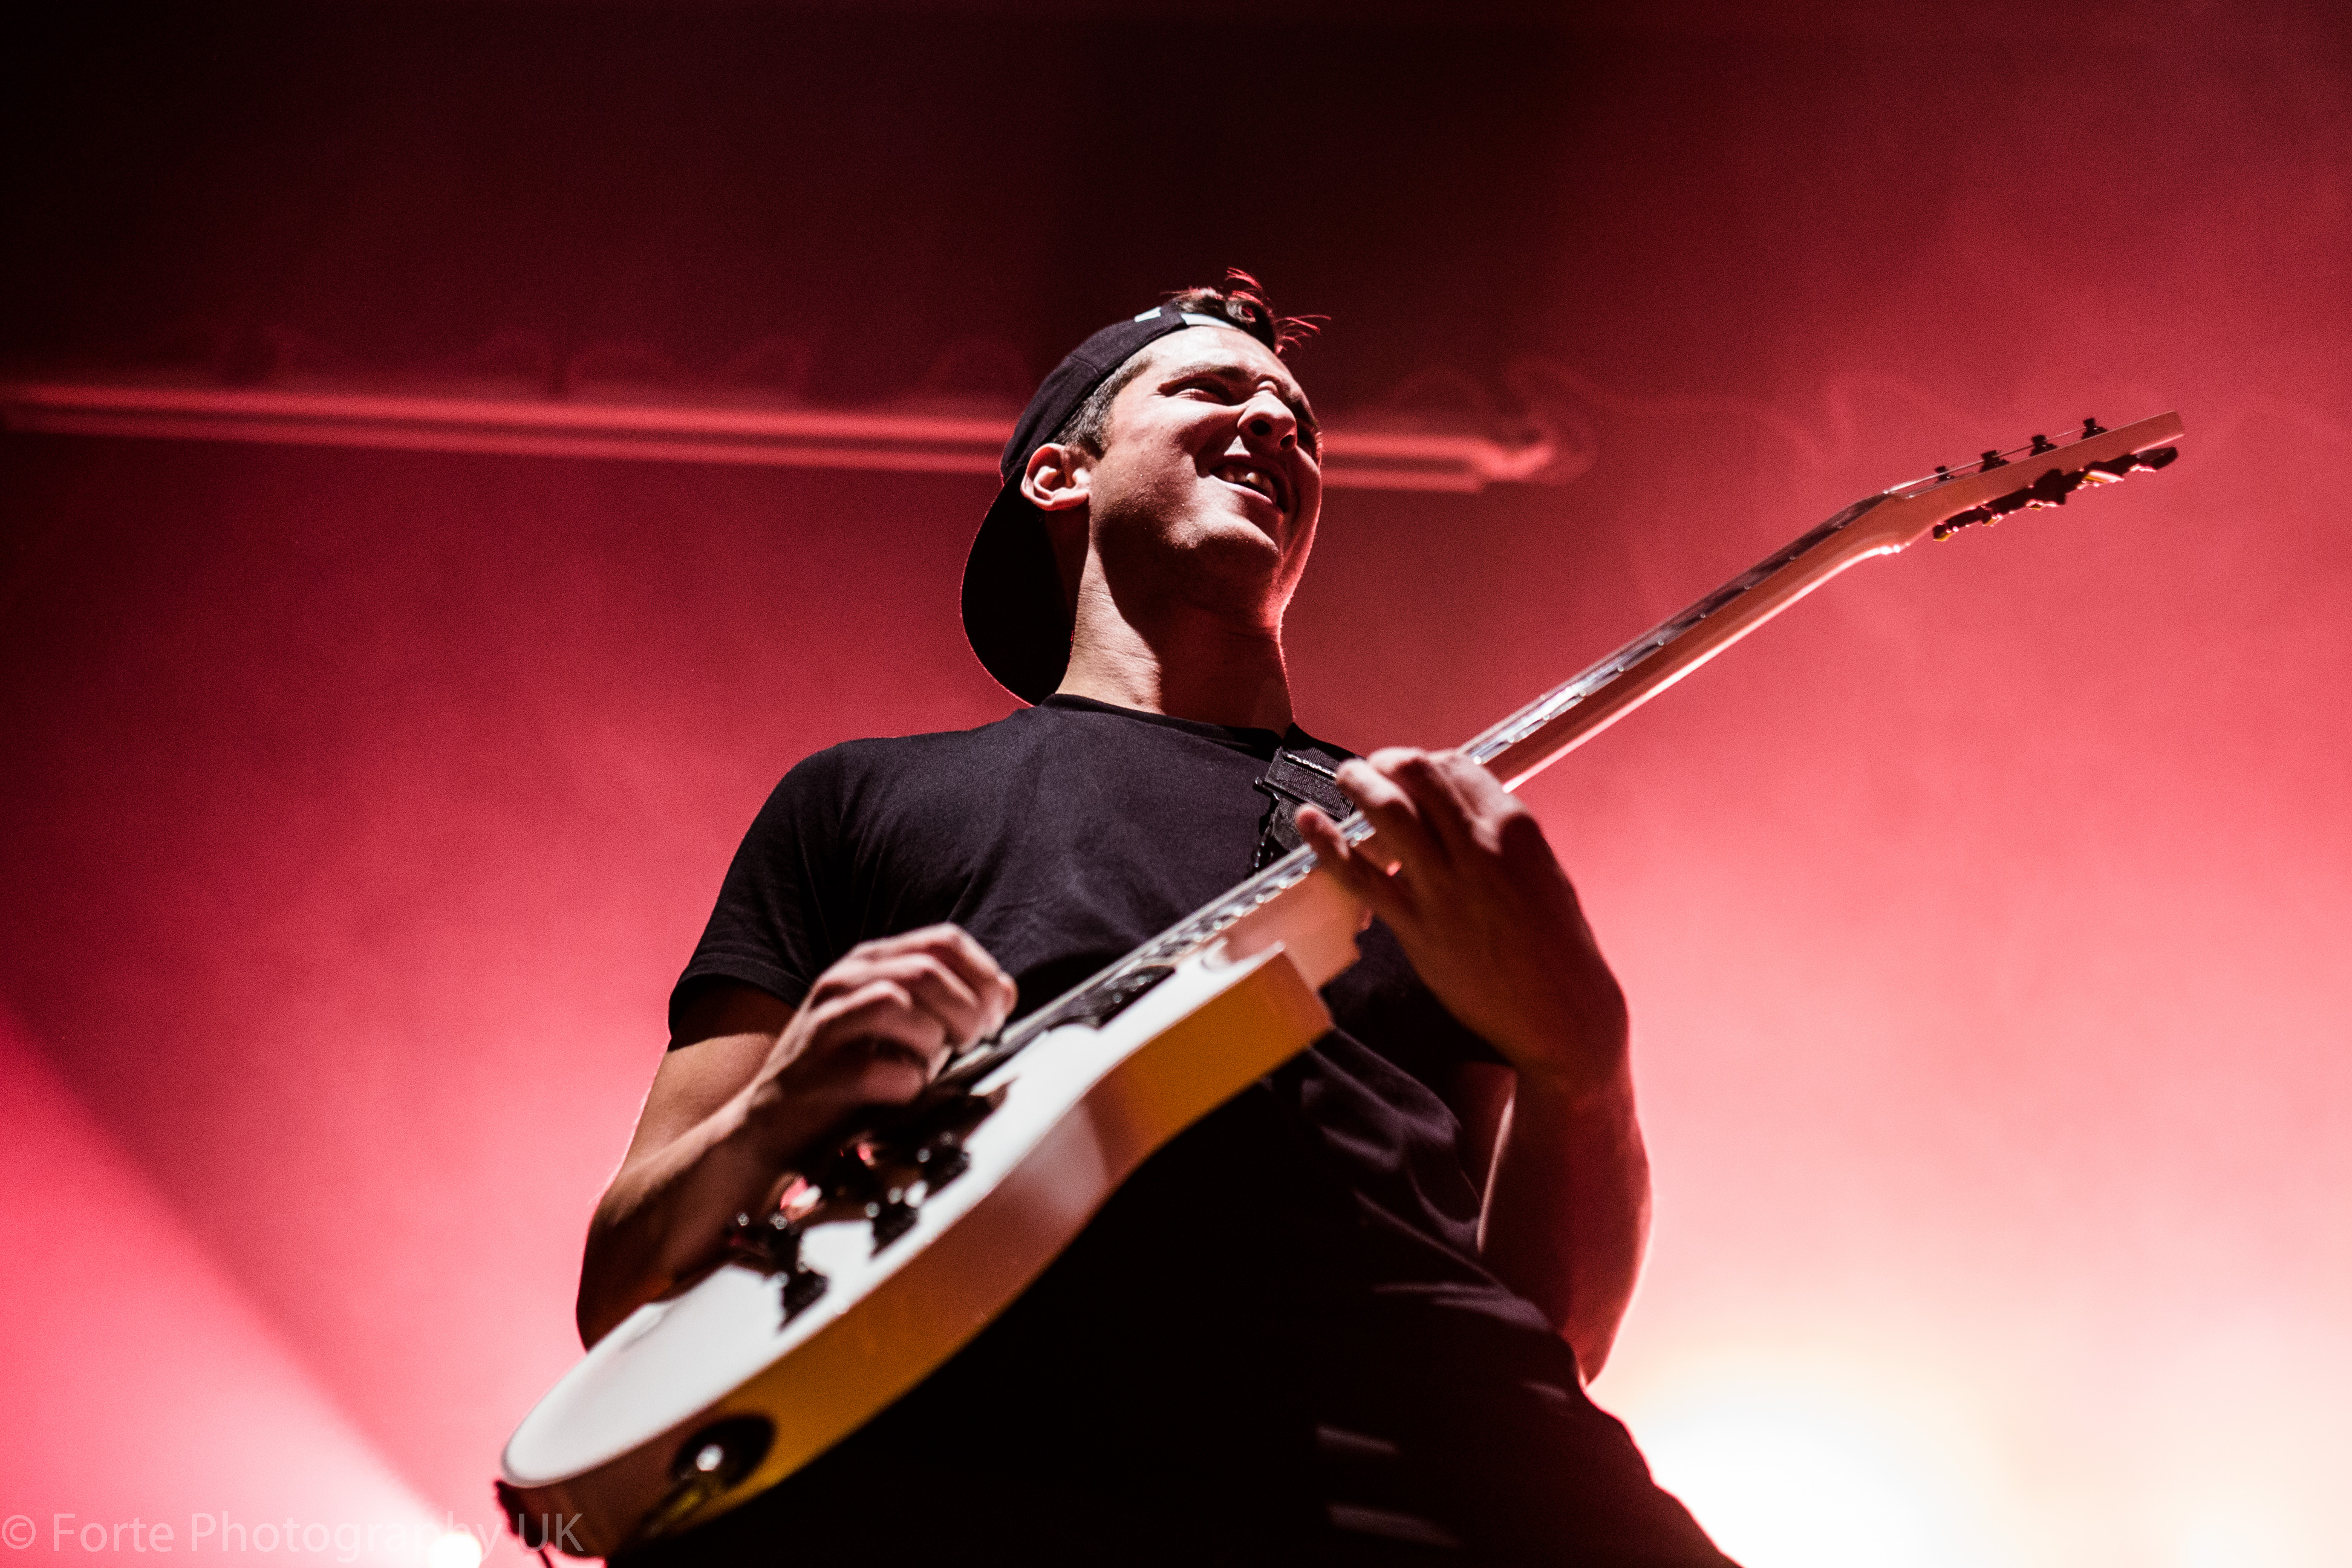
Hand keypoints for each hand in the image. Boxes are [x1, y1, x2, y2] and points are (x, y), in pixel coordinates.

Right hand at [746, 924, 1017, 1153]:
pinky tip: (901, 1093)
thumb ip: (948, 1005)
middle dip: (967, 1011)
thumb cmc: (847, 1076)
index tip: (996, 1014)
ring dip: (933, 1042)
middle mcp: (843, 981)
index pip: (944, 939)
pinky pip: (878, 1069)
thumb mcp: (900, 1028)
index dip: (983, 975)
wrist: (771, 1127)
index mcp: (870, 962)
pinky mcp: (816, 1072)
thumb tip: (1003, 993)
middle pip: (927, 969)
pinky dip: (905, 1084)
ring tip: (930, 1067)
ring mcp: (825, 1024)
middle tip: (972, 1045)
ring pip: (899, 1005)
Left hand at [1297, 749, 1627, 1096]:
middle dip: (1388, 762)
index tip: (1412, 770)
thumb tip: (1463, 815)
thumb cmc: (1558, 948)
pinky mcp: (1416, 925)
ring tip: (1346, 778)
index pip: (1457, 766)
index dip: (1427, 762)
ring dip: (1358, 783)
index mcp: (1515, 828)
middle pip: (1418, 775)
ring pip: (1387, 810)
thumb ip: (1502, 840)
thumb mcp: (1544, 872)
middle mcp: (1478, 846)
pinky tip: (1310, 821)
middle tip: (1373, 766)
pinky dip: (1328, 842)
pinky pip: (1360, 875)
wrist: (1561, 1011)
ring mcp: (1443, 885)